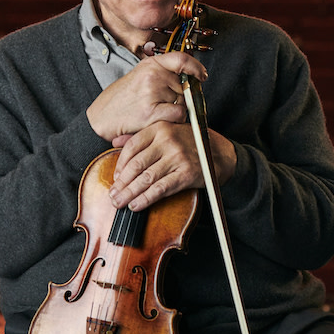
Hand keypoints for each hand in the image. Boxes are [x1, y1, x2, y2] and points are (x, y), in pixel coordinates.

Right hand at [86, 51, 206, 141]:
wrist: (102, 117)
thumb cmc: (122, 99)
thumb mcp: (140, 76)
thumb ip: (162, 74)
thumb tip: (190, 78)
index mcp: (150, 64)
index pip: (182, 59)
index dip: (196, 67)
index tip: (202, 75)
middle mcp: (152, 75)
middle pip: (184, 85)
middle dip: (181, 96)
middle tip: (164, 103)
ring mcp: (152, 92)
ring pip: (183, 101)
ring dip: (176, 109)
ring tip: (156, 111)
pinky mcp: (151, 111)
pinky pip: (178, 114)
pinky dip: (174, 120)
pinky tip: (160, 119)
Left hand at [109, 122, 236, 211]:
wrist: (221, 154)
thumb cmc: (190, 144)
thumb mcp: (167, 132)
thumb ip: (141, 137)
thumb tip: (114, 143)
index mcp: (160, 128)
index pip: (132, 146)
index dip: (120, 164)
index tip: (116, 177)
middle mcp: (168, 140)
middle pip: (137, 164)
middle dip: (122, 183)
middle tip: (113, 195)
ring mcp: (178, 157)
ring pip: (146, 178)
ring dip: (129, 193)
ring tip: (119, 202)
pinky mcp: (186, 174)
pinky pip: (160, 189)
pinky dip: (145, 199)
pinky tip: (136, 205)